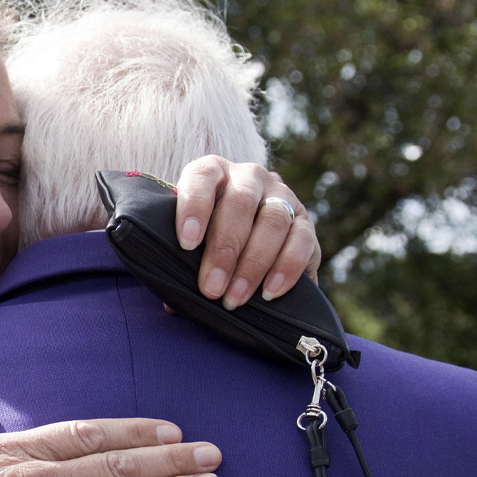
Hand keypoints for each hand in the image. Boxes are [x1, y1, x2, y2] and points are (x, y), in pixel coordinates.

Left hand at [175, 156, 321, 308]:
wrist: (248, 241)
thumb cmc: (206, 240)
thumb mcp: (189, 242)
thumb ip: (178, 263)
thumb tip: (171, 304)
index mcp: (213, 172)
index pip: (202, 177)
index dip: (194, 207)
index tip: (186, 243)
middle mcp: (249, 177)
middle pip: (240, 203)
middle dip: (224, 249)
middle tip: (211, 288)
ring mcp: (281, 196)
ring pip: (272, 221)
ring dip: (253, 264)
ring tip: (235, 297)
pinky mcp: (305, 221)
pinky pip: (302, 240)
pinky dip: (286, 268)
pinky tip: (269, 292)